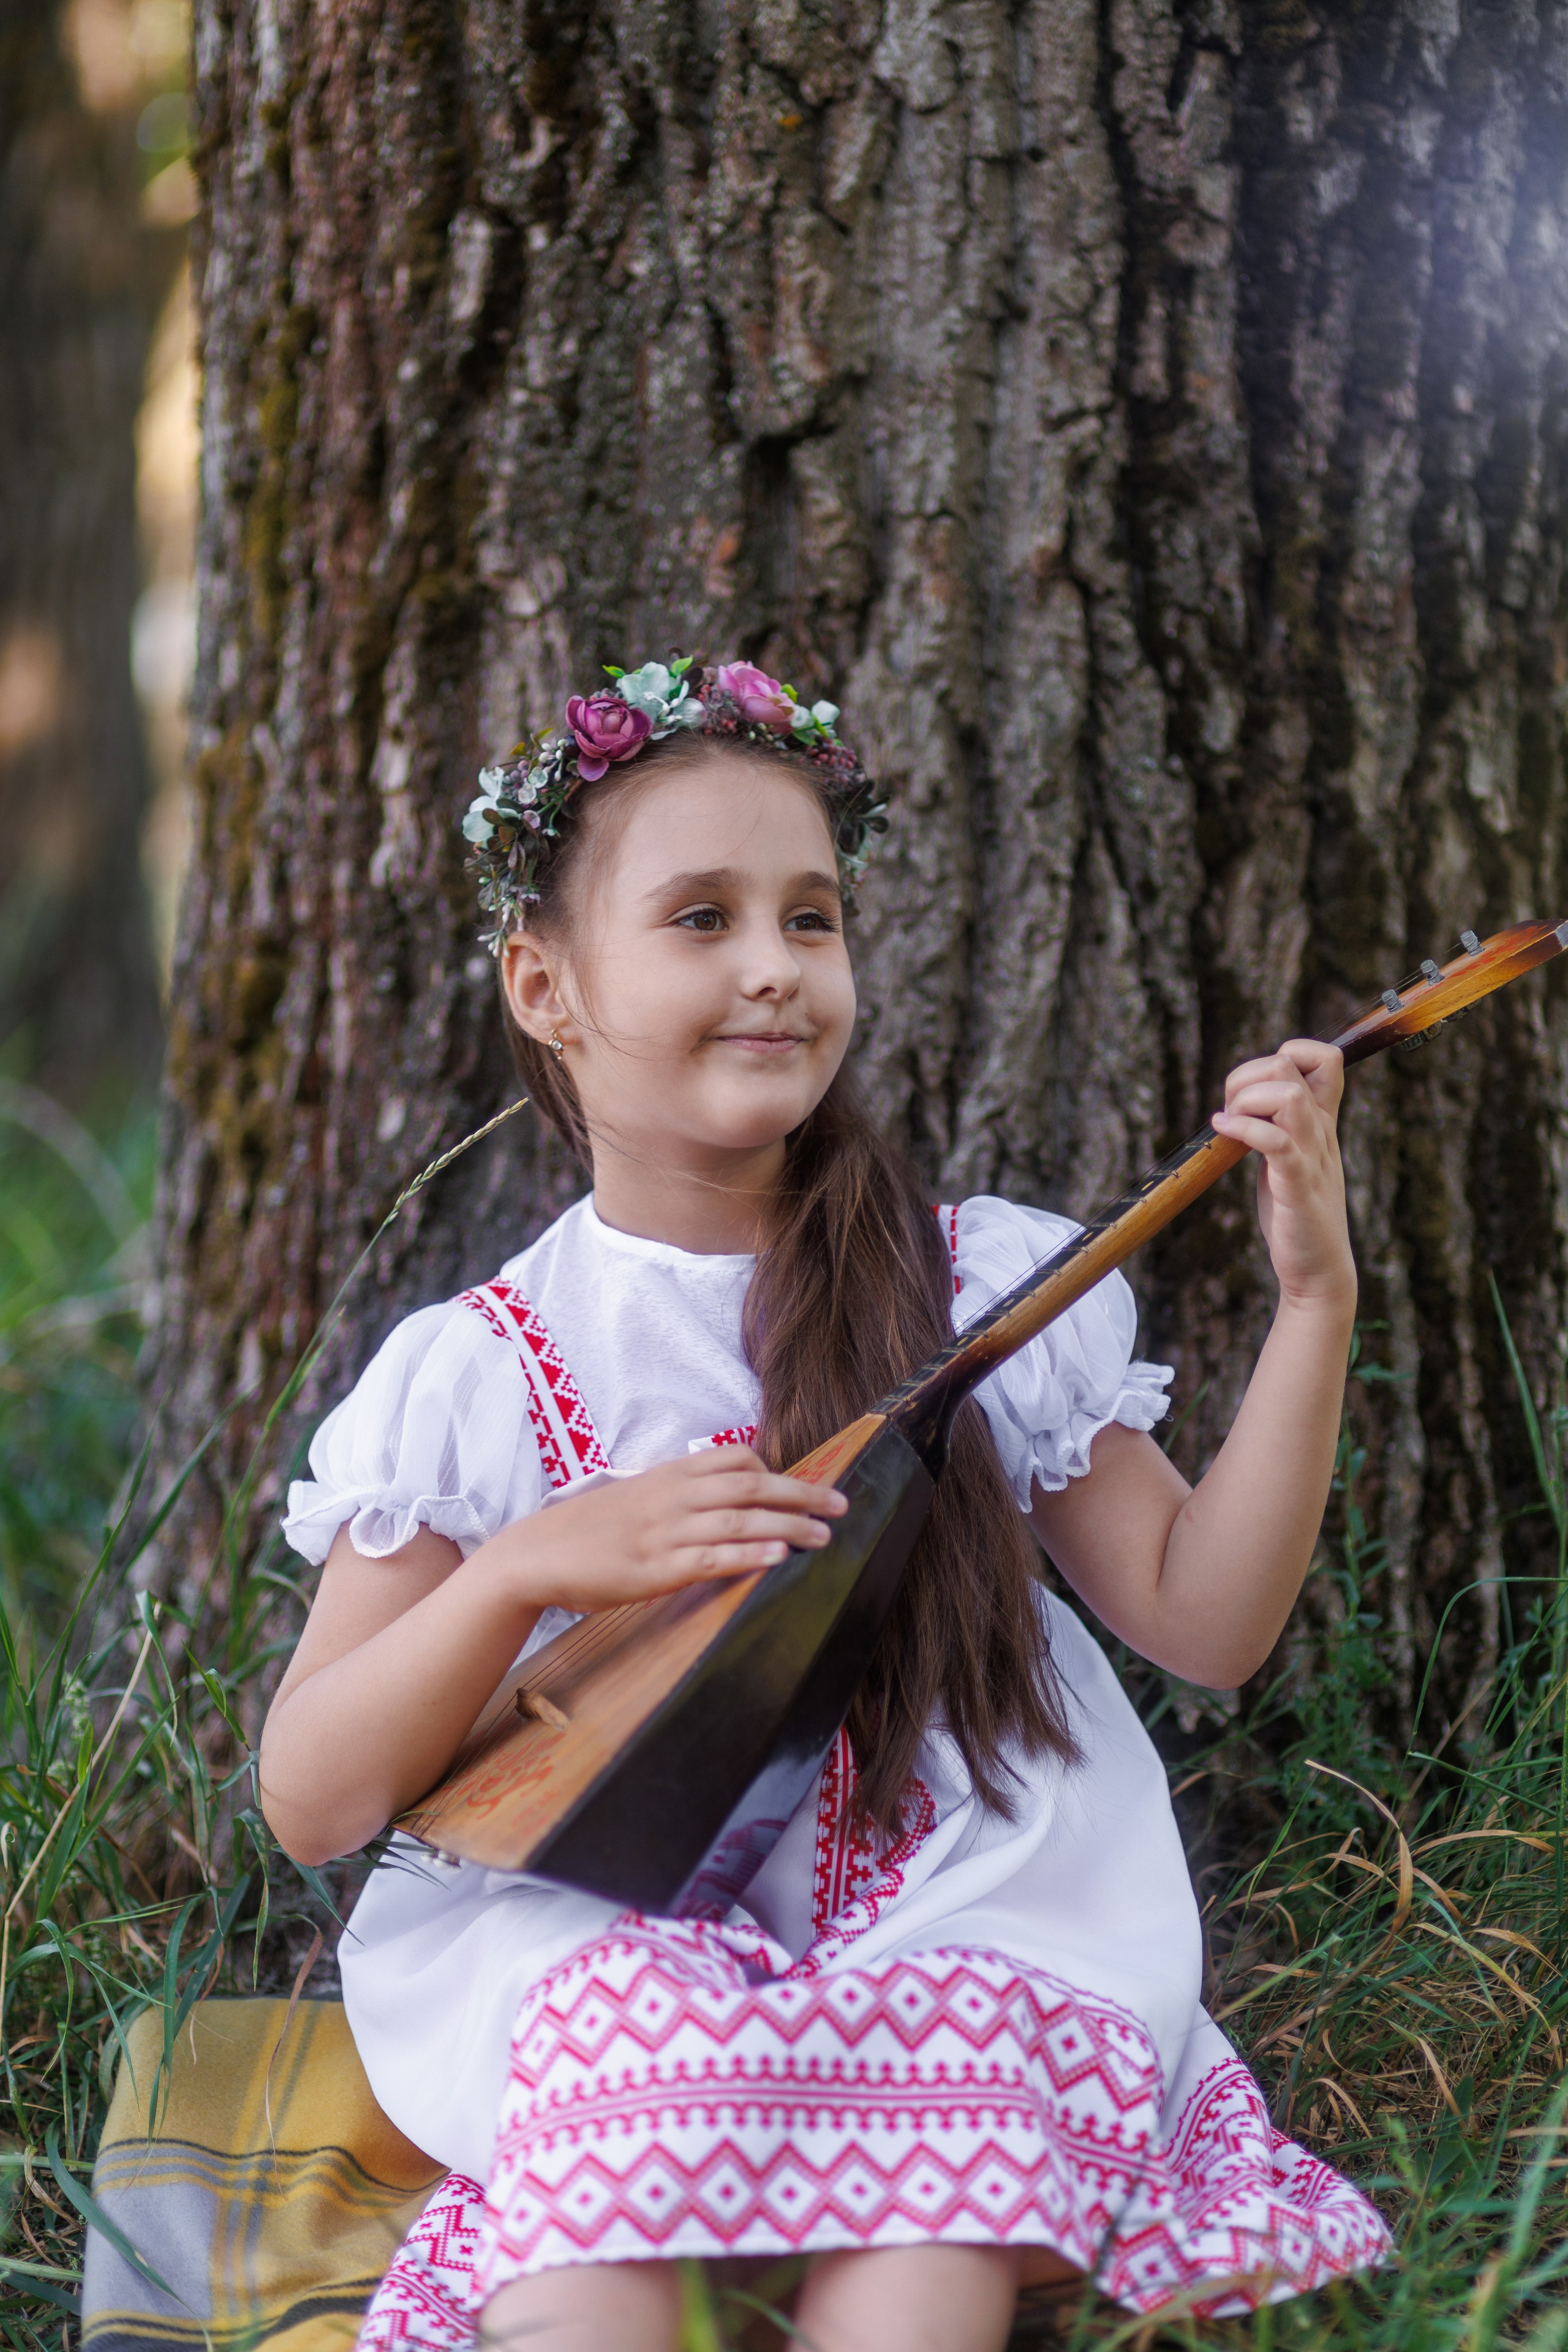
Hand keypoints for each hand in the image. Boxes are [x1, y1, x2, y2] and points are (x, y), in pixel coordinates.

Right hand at [503, 1446, 848, 1614]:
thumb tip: (715, 1503)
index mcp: (668, 1476)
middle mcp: (672, 1497)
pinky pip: (712, 1558)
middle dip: (801, 1494)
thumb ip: (674, 1496)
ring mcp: (665, 1532)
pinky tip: (778, 1559)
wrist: (534, 1556)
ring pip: (740, 1521)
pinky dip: (749, 1556)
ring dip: (788, 1527)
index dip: (774, 1472)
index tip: (801, 1487)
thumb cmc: (585, 1531)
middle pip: (750, 1486)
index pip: (734, 1459)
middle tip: (841, 1504)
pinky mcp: (655, 1569)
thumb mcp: (633, 1499)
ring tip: (824, 1536)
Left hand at [1211, 1039, 1355, 1312]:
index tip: (1255, 1085)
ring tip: (1228, 1124)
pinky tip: (1223, 1132)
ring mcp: (1311, 1157)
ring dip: (1245, 1100)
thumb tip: (1242, 1101)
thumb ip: (1278, 1127)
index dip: (1287, 1052)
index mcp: (1321, 1123)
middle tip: (1230, 1110)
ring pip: (1287, 1096)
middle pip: (1290, 1065)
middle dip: (1247, 1075)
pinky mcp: (1298, 1186)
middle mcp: (1321, 1132)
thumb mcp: (1290, 1159)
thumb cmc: (1297, 1214)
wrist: (1318, 1269)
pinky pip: (1275, 1141)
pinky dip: (1243, 1129)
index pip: (1325, 1058)